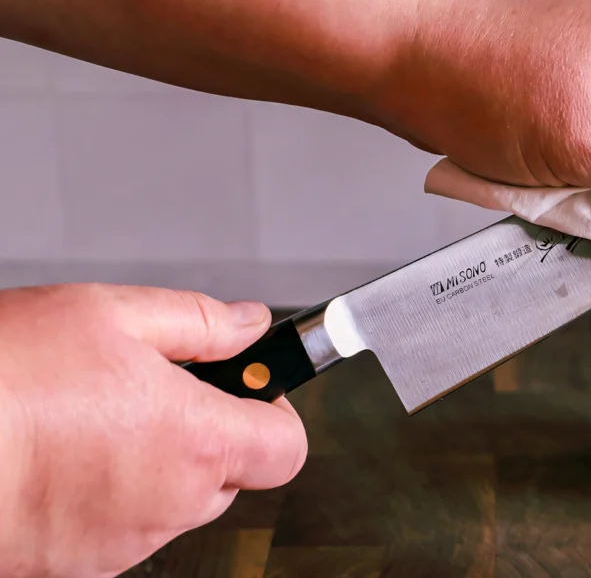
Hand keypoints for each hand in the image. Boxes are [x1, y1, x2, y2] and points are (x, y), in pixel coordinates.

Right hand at [0, 283, 306, 577]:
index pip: (286, 447)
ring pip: (177, 500)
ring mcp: (125, 541)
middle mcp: (172, 501)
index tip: (250, 387)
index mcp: (198, 439)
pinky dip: (112, 496)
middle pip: (233, 474)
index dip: (274, 411)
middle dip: (209, 431)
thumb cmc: (6, 378)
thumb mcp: (112, 314)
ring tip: (95, 420)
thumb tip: (250, 326)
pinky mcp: (81, 565)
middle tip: (156, 392)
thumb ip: (200, 322)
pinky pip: (124, 526)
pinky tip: (67, 458)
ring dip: (158, 463)